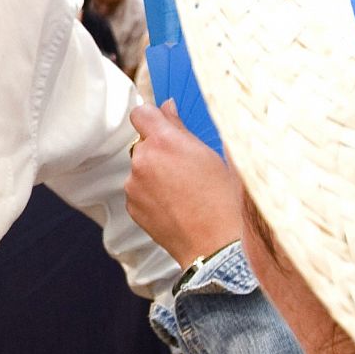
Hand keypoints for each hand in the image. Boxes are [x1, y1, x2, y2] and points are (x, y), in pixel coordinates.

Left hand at [126, 102, 242, 268]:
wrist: (215, 245)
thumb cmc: (222, 200)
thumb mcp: (210, 154)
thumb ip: (182, 127)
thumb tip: (168, 108)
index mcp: (164, 141)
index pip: (141, 113)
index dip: (152, 117)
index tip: (162, 125)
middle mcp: (143, 160)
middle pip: (143, 143)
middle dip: (159, 149)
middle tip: (185, 166)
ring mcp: (134, 185)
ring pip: (141, 168)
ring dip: (154, 173)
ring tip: (182, 190)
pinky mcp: (132, 206)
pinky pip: (138, 191)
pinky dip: (151, 194)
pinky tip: (174, 204)